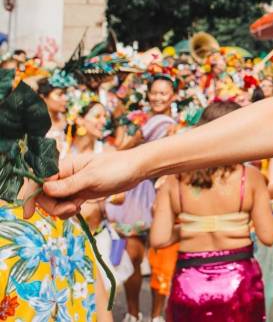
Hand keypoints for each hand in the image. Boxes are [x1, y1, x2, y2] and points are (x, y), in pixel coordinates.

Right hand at [25, 149, 144, 219]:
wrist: (137, 170)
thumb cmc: (117, 167)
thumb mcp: (93, 177)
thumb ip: (69, 184)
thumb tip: (45, 189)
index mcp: (65, 165)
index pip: (38, 180)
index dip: (30, 196)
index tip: (29, 213)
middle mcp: (65, 175)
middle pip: (44, 196)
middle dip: (52, 206)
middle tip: (72, 208)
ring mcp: (72, 185)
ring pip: (54, 203)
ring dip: (61, 210)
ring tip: (78, 208)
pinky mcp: (80, 194)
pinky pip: (65, 206)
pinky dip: (68, 211)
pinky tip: (80, 208)